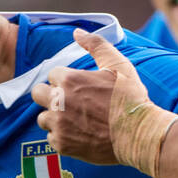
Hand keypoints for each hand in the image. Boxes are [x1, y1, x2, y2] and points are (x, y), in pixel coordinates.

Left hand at [31, 29, 153, 165]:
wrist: (139, 134)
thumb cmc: (130, 98)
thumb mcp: (118, 65)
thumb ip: (96, 45)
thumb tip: (77, 32)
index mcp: (69, 80)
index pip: (53, 75)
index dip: (66, 80)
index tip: (79, 87)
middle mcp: (59, 102)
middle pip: (38, 94)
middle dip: (51, 96)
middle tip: (70, 102)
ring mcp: (59, 125)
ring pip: (43, 118)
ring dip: (55, 118)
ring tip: (75, 120)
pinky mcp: (63, 145)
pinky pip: (51, 139)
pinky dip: (62, 137)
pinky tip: (79, 135)